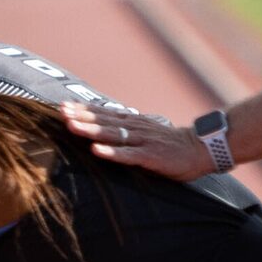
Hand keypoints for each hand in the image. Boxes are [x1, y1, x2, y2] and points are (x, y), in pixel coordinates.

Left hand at [59, 101, 210, 182]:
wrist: (200, 149)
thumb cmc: (169, 143)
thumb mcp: (145, 131)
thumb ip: (126, 128)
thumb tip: (103, 126)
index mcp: (133, 122)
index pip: (104, 112)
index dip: (83, 109)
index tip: (62, 105)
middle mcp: (135, 128)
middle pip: (103, 120)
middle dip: (81, 116)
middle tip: (61, 111)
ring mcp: (142, 141)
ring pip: (112, 134)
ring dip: (91, 130)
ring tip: (72, 126)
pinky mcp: (151, 156)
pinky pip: (128, 154)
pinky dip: (112, 152)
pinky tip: (97, 151)